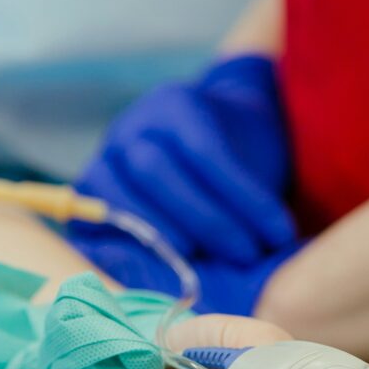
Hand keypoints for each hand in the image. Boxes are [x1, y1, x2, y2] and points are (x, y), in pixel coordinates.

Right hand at [68, 55, 296, 268]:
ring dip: (161, 235)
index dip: (243, 197)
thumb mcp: (257, 152)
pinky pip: (92, 218)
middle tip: (246, 254)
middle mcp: (132, 125)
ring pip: (118, 194)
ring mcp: (105, 156)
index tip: (278, 234)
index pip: (204, 149)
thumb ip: (254, 189)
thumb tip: (269, 248)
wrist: (203, 137)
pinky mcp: (90, 191)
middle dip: (205, 220)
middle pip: (154, 170)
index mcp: (176, 103)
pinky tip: (161, 265)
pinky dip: (123, 243)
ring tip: (201, 263)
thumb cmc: (239, 150)